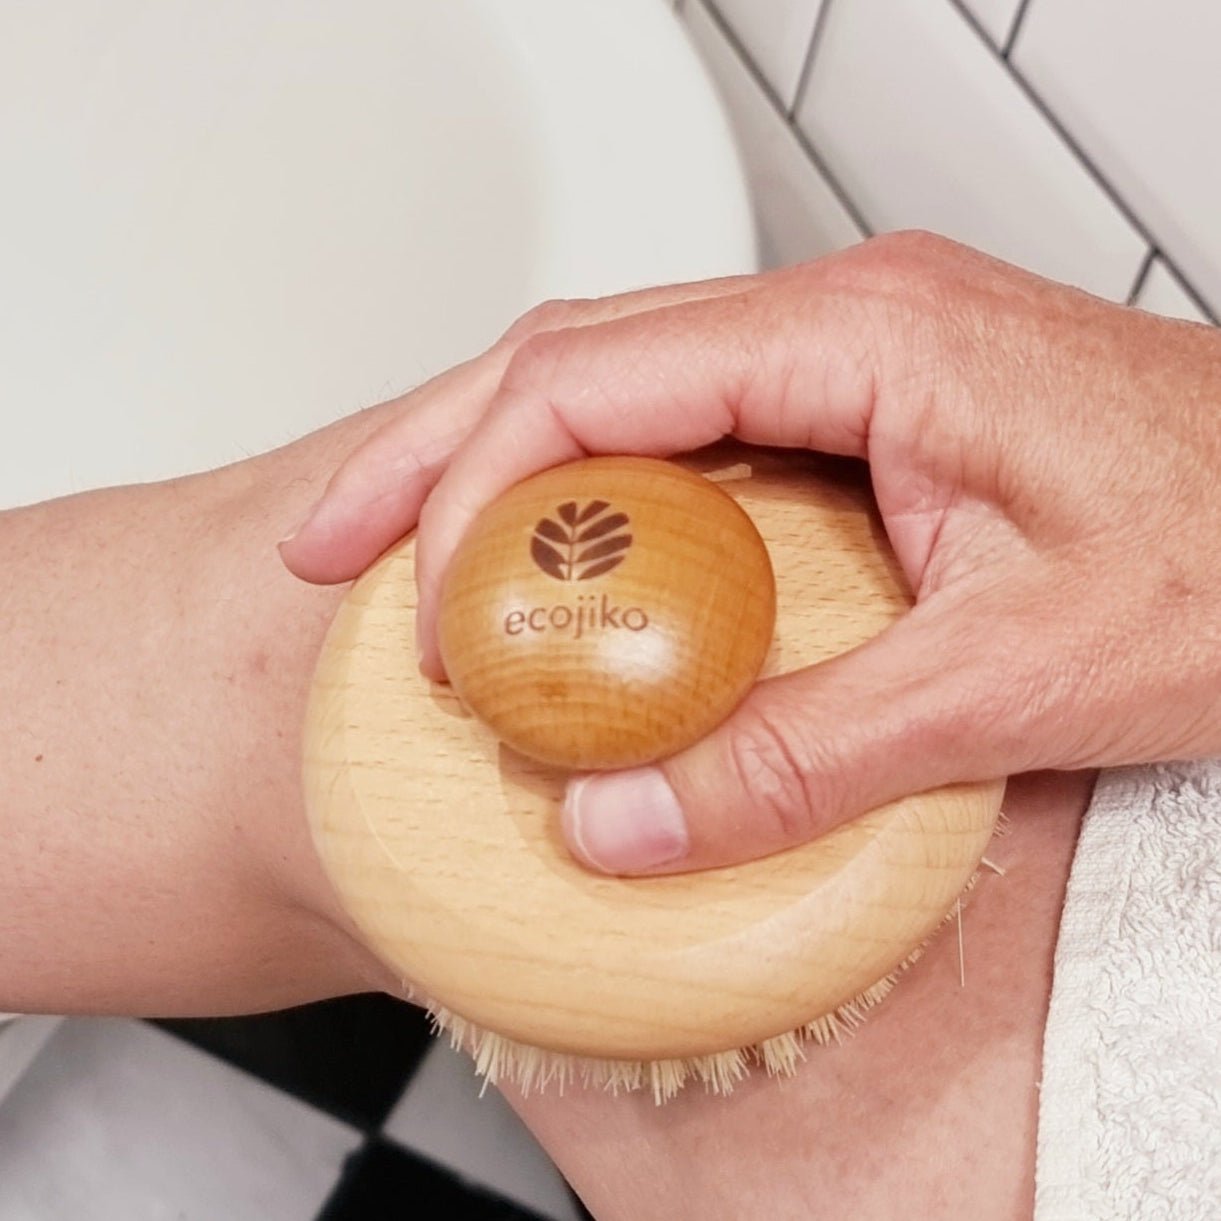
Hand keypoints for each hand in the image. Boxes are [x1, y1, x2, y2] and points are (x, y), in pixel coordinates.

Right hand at [289, 232, 1220, 876]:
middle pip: (577, 358)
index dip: (474, 486)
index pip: (597, 377)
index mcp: (865, 337)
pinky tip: (559, 565)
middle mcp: (841, 325)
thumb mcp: (1019, 676)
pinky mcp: (861, 416)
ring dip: (502, 469)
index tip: (421, 603)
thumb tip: (631, 818)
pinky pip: (688, 437)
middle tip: (335, 543)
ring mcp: (847, 364)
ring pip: (621, 387)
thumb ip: (811, 752)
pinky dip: (597, 502)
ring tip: (410, 556)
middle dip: (433, 450)